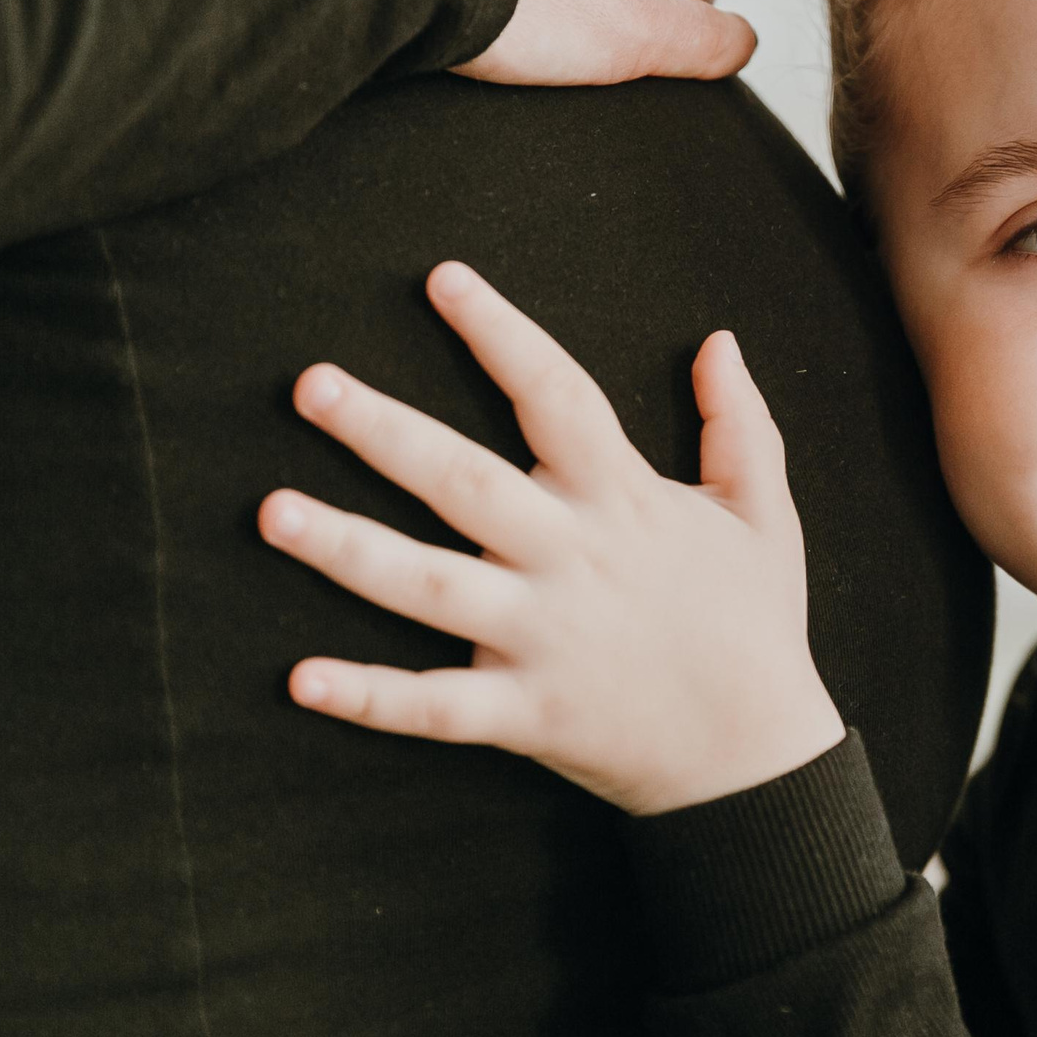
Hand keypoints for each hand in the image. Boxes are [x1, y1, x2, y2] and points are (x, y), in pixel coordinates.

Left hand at [258, 262, 844, 814]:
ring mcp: (542, 639)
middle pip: (466, 482)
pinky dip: (368, 697)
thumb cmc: (757, 626)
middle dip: (385, 432)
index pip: (558, 395)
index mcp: (624, 501)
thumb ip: (740, 424)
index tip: (443, 279)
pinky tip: (299, 678)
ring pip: (431, 587)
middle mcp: (571, 560)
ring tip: (272, 512)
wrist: (759, 757)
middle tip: (311, 384)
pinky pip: (435, 706)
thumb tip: (719, 342)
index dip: (500, 334)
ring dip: (347, 550)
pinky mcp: (525, 713)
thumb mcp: (765, 515)